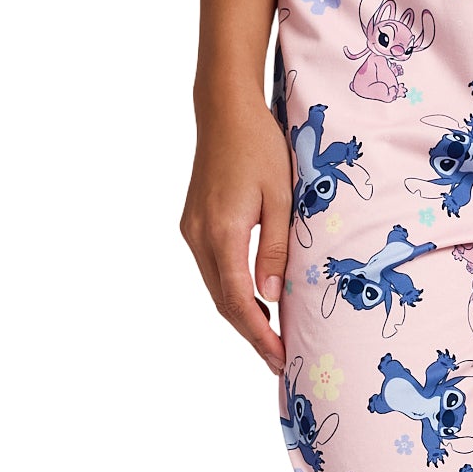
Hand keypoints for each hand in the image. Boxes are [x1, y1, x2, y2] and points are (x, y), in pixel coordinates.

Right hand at [180, 92, 291, 371]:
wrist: (225, 110)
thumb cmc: (260, 146)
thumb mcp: (281, 197)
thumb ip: (275, 248)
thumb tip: (271, 296)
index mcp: (221, 232)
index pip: (237, 300)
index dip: (259, 334)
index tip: (279, 358)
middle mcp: (198, 236)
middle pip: (222, 302)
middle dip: (251, 335)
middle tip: (279, 361)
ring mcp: (191, 231)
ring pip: (215, 290)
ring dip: (241, 317)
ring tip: (271, 340)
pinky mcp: (193, 225)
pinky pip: (213, 272)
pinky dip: (232, 294)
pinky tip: (255, 303)